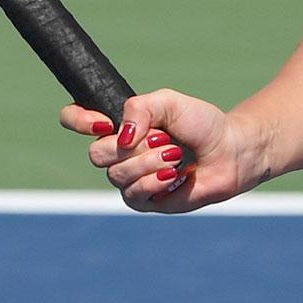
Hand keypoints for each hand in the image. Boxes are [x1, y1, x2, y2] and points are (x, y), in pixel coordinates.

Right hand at [59, 89, 257, 212]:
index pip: (73, 118)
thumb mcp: (168, 102)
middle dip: (134, 147)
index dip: (79, 120)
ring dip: (150, 163)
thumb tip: (119, 136)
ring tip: (176, 156)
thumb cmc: (201, 123)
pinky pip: (133, 195)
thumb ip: (138, 109)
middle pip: (96, 153)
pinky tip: (176, 176)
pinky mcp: (144, 200)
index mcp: (118, 124)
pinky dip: (155, 182)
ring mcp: (129, 177)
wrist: (229, 151)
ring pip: (117, 175)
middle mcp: (118, 152)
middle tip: (165, 139)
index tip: (104, 122)